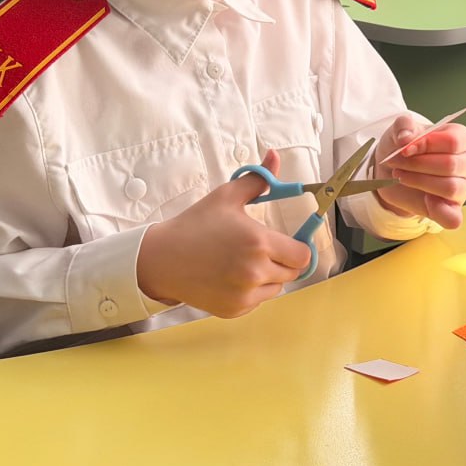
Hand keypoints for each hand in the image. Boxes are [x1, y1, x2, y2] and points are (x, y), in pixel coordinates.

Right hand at [136, 150, 311, 318]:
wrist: (162, 258)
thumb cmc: (196, 225)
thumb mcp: (227, 197)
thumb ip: (257, 179)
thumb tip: (275, 156)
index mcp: (259, 243)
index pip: (302, 255)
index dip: (298, 247)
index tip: (286, 241)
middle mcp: (255, 272)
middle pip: (292, 272)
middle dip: (283, 260)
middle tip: (261, 249)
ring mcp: (245, 294)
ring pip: (276, 288)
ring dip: (269, 277)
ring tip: (243, 262)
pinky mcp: (234, 309)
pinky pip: (258, 301)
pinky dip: (252, 291)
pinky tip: (231, 277)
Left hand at [373, 115, 465, 229]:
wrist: (393, 169)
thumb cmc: (404, 147)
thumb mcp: (400, 130)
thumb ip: (403, 126)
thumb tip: (406, 138)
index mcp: (463, 139)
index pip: (453, 141)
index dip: (427, 144)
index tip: (405, 148)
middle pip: (450, 165)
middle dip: (418, 164)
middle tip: (396, 162)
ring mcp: (463, 188)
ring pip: (450, 188)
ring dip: (420, 182)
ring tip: (401, 175)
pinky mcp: (451, 209)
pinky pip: (453, 218)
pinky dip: (439, 212)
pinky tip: (424, 200)